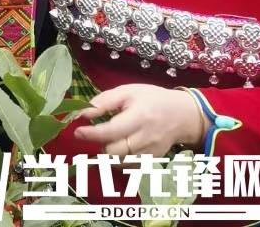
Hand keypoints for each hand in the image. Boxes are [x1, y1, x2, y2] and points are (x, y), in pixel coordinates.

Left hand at [72, 84, 205, 156]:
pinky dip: (120, 160)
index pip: (111, 131)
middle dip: (100, 144)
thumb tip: (83, 112)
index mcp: (139, 117)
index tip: (78, 131)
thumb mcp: (128, 92)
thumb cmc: (151, 99)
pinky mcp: (152, 162)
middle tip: (98, 134)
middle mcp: (145, 138)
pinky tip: (121, 148)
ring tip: (110, 140)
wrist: (181, 115)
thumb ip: (104, 101)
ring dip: (109, 153)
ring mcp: (150, 153)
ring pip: (119, 162)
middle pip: (114, 152)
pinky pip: (129, 167)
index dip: (92, 134)